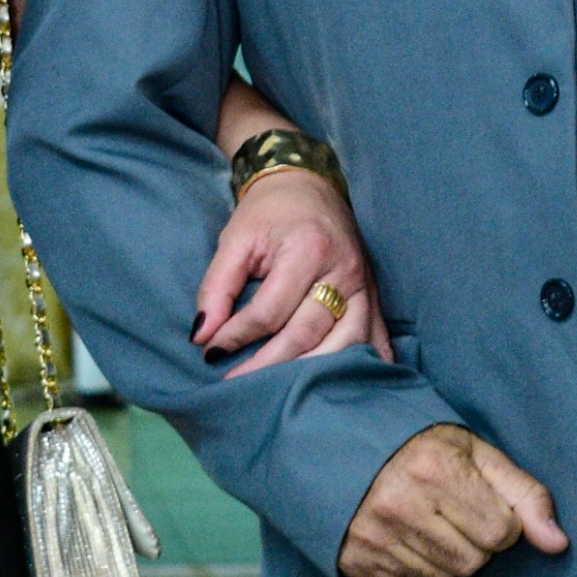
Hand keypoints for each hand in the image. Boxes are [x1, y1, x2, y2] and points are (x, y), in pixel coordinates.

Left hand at [192, 170, 392, 376]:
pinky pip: (374, 339)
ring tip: (278, 391)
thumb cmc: (268, 214)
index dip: (236, 336)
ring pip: (344, 345)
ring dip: (310, 374)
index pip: (269, 311)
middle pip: (306, 334)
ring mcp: (363, 286)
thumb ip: (216, 287)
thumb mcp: (234, 240)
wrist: (308, 185)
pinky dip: (360, 366)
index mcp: (307, 249)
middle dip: (267, 365)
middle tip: (235, 384)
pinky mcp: (373, 297)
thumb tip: (202, 335)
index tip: (211, 352)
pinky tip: (340, 388)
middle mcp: (342, 270)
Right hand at [337, 425, 568, 576]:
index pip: (501, 532)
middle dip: (473, 543)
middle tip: (451, 515)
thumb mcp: (476, 455)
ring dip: (445, 560)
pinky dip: (416, 571)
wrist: (343, 451)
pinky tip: (404, 541)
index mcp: (435, 469)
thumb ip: (524, 495)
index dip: (500, 522)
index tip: (479, 503)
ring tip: (426, 527)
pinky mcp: (356, 563)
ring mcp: (372, 537)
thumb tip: (558, 544)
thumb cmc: (421, 450)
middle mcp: (399, 505)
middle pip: (473, 562)